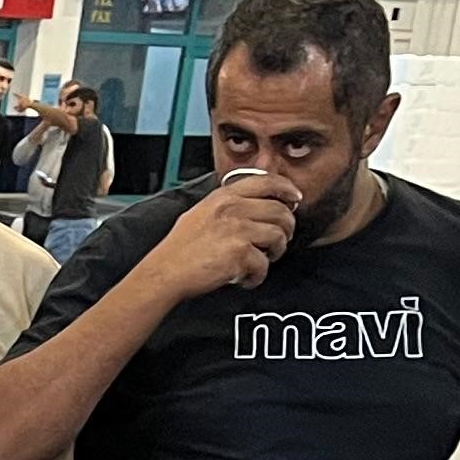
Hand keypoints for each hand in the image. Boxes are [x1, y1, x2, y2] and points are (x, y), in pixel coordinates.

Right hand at [142, 175, 296, 299]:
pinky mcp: (240, 254)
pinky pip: (264, 265)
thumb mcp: (201, 213)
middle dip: (286, 229)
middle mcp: (232, 209)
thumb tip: (256, 204)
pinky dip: (256, 276)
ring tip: (259, 261)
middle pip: (280, 211)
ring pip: (278, 237)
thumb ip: (228, 205)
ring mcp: (237, 230)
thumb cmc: (178, 249)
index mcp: (223, 196)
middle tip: (278, 242)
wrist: (164, 273)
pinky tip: (243, 278)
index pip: (267, 182)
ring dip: (274, 253)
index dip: (287, 189)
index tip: (295, 199)